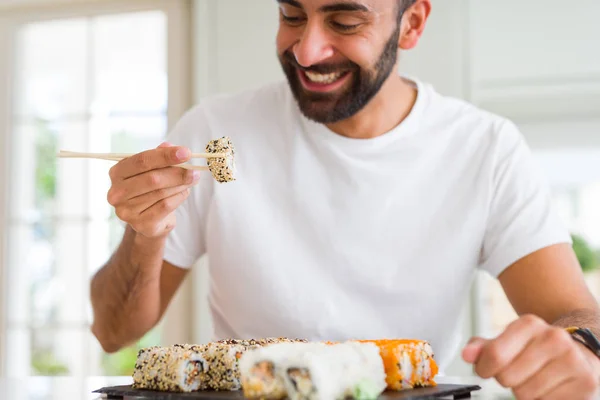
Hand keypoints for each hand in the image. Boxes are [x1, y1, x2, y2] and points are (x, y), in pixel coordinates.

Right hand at [107, 142, 200, 237]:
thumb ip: (159, 156)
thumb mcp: (152, 169)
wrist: (149, 220)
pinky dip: (179, 197)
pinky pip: (165, 206)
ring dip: (181, 184)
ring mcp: (126, 211)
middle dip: (177, 173)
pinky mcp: (141, 224)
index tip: (186, 153)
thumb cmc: (150, 189)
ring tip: (192, 179)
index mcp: (117, 173)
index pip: (141, 161)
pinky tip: (184, 192)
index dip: (165, 156)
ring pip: (160, 193)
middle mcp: (116, 193)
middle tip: (194, 170)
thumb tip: (170, 146)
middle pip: (152, 178)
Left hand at [462, 314, 599, 399]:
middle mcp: (553, 338)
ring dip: (524, 392)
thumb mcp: (507, 341)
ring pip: (526, 394)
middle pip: (508, 377)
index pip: (494, 354)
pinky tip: (550, 387)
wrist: (578, 351)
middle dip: (507, 380)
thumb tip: (466, 354)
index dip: (484, 368)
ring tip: (535, 378)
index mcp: (529, 324)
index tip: (487, 370)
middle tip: (518, 373)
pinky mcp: (585, 382)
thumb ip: (482, 347)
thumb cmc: (535, 348)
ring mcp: (572, 360)